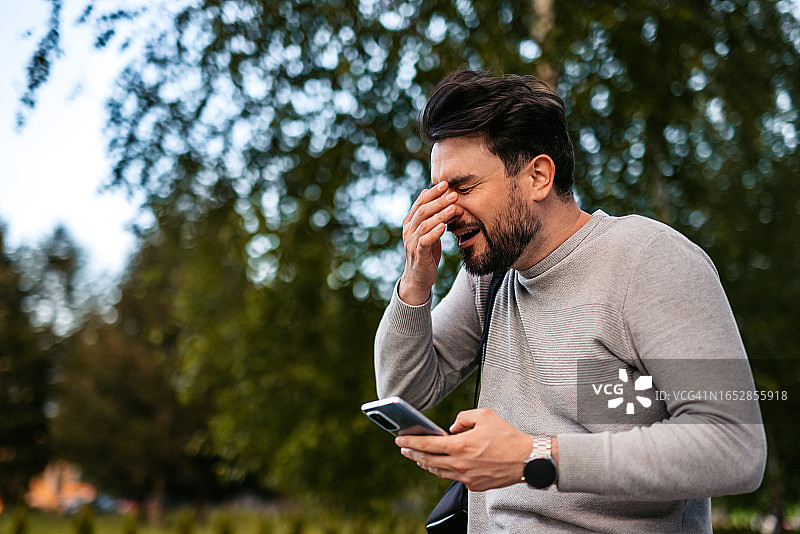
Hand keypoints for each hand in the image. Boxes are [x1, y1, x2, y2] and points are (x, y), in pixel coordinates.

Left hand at [395, 408, 533, 491]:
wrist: (527, 459)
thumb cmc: (508, 436)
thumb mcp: (484, 415)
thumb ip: (463, 417)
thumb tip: (452, 427)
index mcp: (460, 446)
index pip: (427, 445)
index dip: (410, 442)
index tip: (400, 440)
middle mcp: (460, 464)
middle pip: (428, 461)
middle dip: (413, 454)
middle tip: (404, 449)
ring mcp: (466, 477)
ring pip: (439, 472)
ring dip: (426, 464)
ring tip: (419, 457)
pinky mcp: (474, 485)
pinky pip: (453, 478)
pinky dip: (444, 470)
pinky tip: (442, 465)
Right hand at [398, 181, 461, 304]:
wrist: (418, 276)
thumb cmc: (425, 251)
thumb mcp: (426, 230)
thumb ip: (428, 214)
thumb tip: (429, 191)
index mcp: (410, 222)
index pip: (420, 202)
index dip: (432, 192)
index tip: (446, 184)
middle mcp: (408, 230)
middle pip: (422, 211)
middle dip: (438, 201)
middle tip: (453, 194)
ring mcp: (411, 242)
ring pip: (424, 224)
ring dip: (440, 215)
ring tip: (453, 208)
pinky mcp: (418, 254)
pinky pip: (425, 241)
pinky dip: (434, 233)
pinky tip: (444, 227)